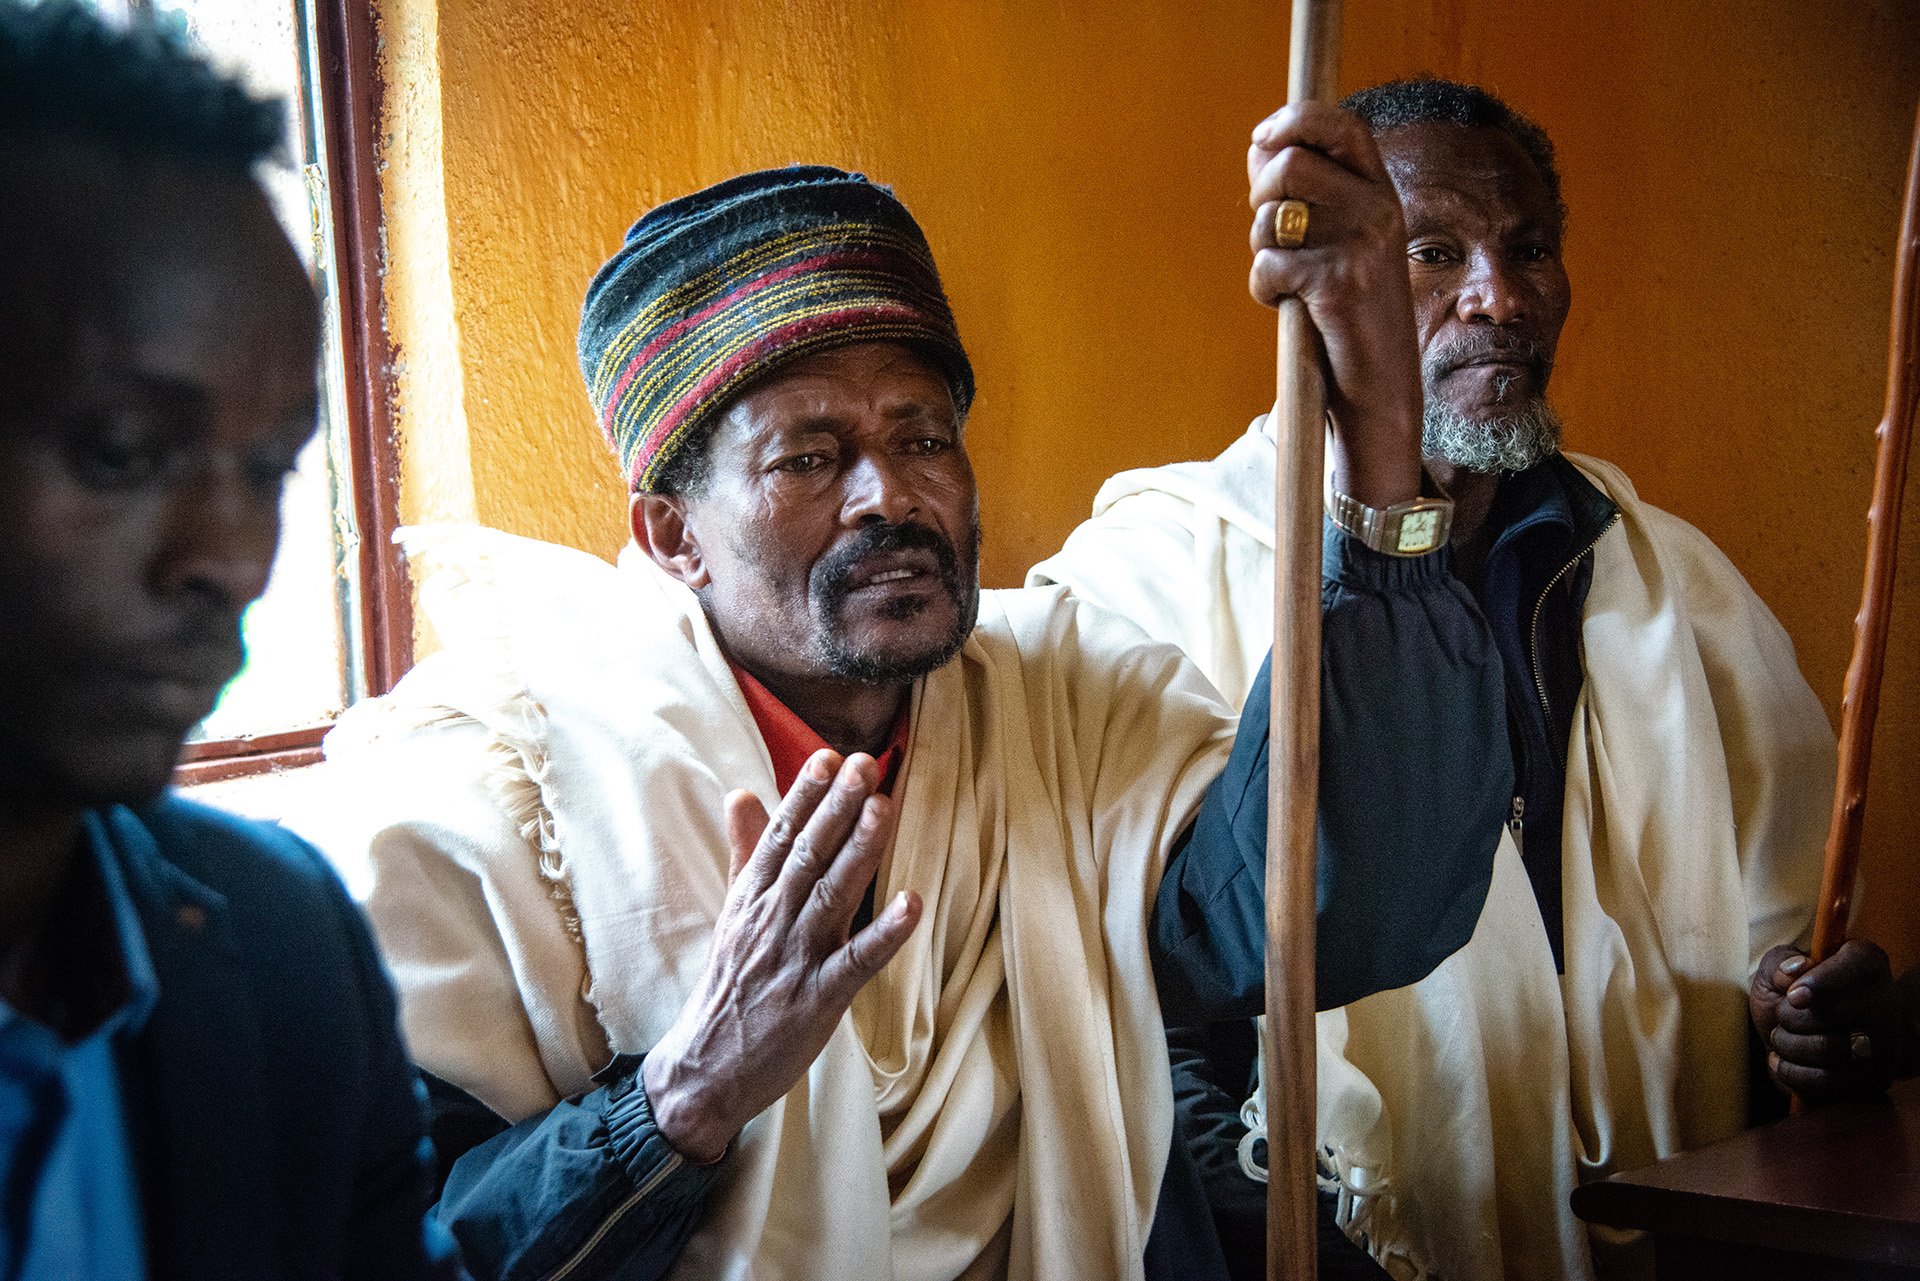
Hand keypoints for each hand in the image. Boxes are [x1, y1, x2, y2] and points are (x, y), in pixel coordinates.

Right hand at [642, 749, 922, 1162]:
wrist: (707, 1066)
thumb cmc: (730, 984)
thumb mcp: (732, 911)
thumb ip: (744, 852)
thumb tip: (741, 793)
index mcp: (752, 898)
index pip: (778, 837)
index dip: (804, 795)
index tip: (827, 756)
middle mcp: (772, 920)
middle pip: (807, 855)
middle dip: (836, 807)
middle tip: (863, 764)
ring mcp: (797, 958)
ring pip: (831, 895)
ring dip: (859, 851)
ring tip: (883, 808)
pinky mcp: (820, 998)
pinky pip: (857, 961)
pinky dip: (885, 933)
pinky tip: (913, 904)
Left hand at [1248, 102, 1422, 508]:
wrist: (1381, 384)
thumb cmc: (1350, 312)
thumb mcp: (1338, 241)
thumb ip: (1304, 194)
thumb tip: (1259, 145)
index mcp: (1380, 191)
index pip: (1339, 124)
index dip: (1293, 121)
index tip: (1261, 139)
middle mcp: (1378, 208)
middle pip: (1289, 165)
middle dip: (1259, 196)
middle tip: (1268, 231)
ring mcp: (1362, 244)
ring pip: (1271, 217)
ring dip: (1261, 250)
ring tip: (1287, 278)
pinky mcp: (1337, 283)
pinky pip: (1268, 266)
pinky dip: (1265, 289)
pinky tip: (1289, 306)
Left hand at [1750, 940, 1917, 1102]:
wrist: (1794, 1043)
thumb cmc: (1787, 999)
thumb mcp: (1775, 971)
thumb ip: (1780, 962)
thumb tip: (1796, 968)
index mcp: (1867, 963)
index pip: (1859, 961)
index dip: (1823, 980)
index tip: (1793, 995)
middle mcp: (1887, 1000)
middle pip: (1838, 1011)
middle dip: (1792, 1016)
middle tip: (1781, 1017)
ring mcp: (1886, 1043)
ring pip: (1831, 1048)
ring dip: (1788, 1044)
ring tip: (1781, 1038)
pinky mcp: (1876, 1078)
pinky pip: (1829, 1081)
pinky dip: (1793, 1073)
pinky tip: (1783, 1061)